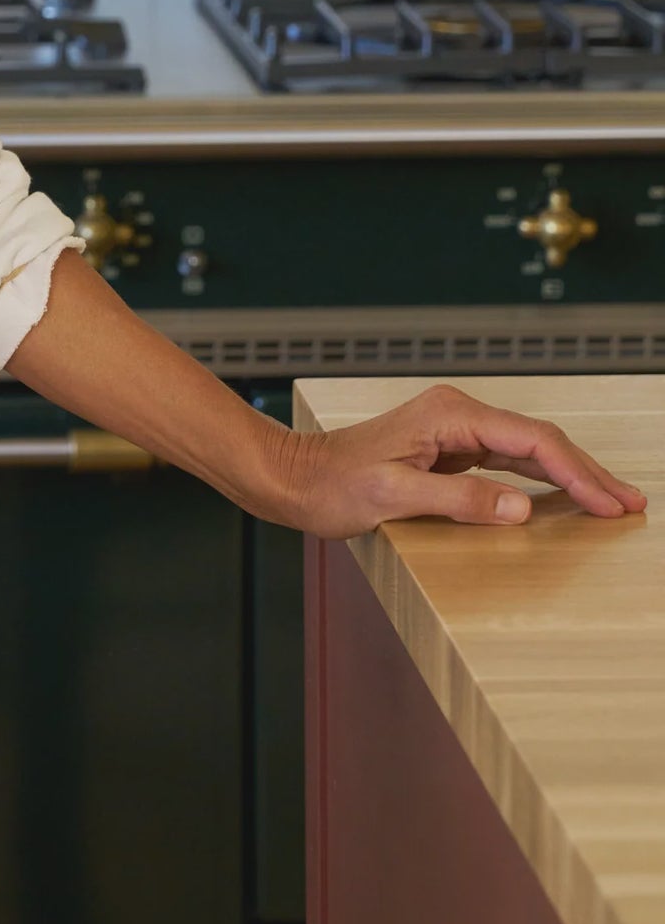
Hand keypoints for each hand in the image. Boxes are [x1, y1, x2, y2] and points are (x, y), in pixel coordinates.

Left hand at [283, 383, 647, 540]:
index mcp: (450, 416)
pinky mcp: (448, 452)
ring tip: (612, 502)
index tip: (610, 503)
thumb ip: (459, 501)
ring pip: (529, 451)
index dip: (577, 474)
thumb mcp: (393, 497)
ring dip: (571, 476)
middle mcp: (457, 416)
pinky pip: (508, 463)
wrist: (293, 479)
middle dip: (587, 472)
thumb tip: (522, 507)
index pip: (533, 441)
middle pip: (540, 440)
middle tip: (630, 503)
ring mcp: (454, 432)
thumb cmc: (333, 486)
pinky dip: (542, 480)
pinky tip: (563, 498)